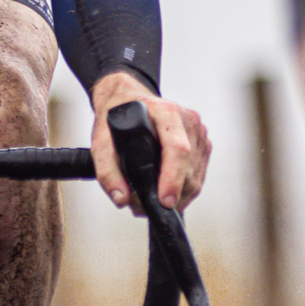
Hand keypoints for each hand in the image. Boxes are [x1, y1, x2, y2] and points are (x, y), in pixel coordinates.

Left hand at [89, 72, 209, 212]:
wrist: (127, 99)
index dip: (172, 179)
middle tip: (142, 206)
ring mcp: (198, 132)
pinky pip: (199, 176)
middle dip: (169, 196)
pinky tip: (165, 190)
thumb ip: (107, 170)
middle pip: (188, 170)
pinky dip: (183, 189)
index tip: (165, 200)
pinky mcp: (202, 144)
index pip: (178, 150)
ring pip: (196, 178)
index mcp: (166, 112)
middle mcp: (187, 121)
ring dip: (177, 197)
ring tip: (150, 200)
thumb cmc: (118, 114)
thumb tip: (121, 197)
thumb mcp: (102, 140)